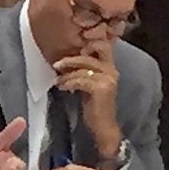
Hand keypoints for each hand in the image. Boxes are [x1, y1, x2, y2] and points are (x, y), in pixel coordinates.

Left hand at [54, 42, 121, 156]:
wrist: (103, 126)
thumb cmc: (94, 106)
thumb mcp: (89, 84)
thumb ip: (85, 71)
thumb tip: (67, 60)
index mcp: (110, 68)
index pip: (103, 46)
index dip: (89, 44)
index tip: (74, 50)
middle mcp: (112, 71)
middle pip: (88, 56)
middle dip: (70, 59)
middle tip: (56, 65)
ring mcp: (108, 79)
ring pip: (82, 69)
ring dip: (67, 74)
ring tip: (58, 81)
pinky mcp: (101, 89)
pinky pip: (80, 80)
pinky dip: (68, 83)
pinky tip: (62, 87)